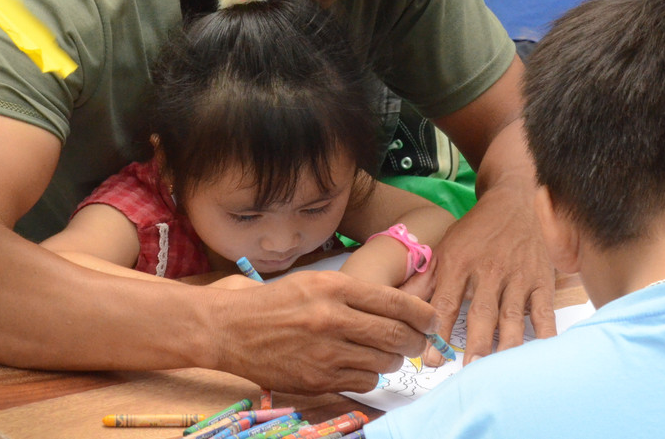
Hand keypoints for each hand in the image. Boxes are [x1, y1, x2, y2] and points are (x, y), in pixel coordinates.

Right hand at [210, 270, 434, 393]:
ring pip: (384, 362)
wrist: (232, 329)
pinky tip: (358, 366)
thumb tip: (399, 311)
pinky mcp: (318, 379)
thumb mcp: (316, 283)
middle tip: (416, 342)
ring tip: (384, 353)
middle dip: (414, 341)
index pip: (395, 302)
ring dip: (392, 360)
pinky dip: (368, 376)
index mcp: (334, 288)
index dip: (422, 314)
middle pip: (396, 335)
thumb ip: (355, 295)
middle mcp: (333, 318)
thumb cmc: (276, 303)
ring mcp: (326, 351)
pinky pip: (363, 382)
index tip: (432, 320)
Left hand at [423, 181, 554, 364]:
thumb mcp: (446, 247)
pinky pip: (543, 312)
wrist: (516, 200)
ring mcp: (518, 276)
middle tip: (468, 374)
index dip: (439, 333)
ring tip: (498, 372)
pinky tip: (539, 355)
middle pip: (482, 314)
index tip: (431, 361)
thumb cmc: (476, 230)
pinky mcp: (541, 280)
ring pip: (512, 317)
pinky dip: (544, 335)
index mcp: (460, 262)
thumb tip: (401, 304)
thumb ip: (427, 279)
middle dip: (475, 345)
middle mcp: (489, 270)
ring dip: (505, 346)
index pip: (447, 303)